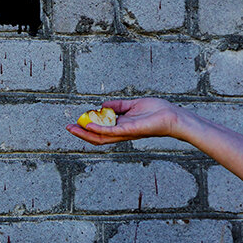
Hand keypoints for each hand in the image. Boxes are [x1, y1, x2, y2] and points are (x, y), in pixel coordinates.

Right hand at [66, 97, 180, 145]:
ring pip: (101, 137)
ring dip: (85, 134)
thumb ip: (118, 105)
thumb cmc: (157, 112)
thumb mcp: (133, 105)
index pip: (102, 130)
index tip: (77, 122)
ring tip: (73, 128)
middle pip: (98, 137)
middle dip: (82, 133)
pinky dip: (98, 129)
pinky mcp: (130, 130)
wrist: (173, 116)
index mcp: (122, 126)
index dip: (88, 128)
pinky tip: (89, 125)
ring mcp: (125, 132)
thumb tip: (103, 105)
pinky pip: (111, 132)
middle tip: (69, 128)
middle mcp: (122, 132)